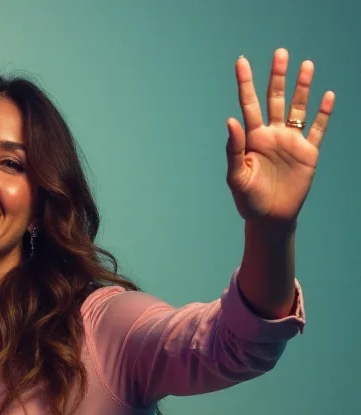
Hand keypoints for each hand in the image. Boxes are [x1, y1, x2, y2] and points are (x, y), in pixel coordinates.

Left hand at [227, 48, 335, 228]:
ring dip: (302, 88)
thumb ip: (233, 149)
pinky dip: (323, 113)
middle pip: (275, 98)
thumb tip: (230, 120)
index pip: (248, 104)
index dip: (245, 82)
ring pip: (298, 108)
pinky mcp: (308, 154)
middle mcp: (271, 134)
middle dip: (277, 76)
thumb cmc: (247, 199)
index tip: (241, 61)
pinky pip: (317, 130)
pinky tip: (327, 95)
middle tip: (280, 52)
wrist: (270, 218)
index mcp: (252, 138)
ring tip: (306, 65)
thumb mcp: (236, 176)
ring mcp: (291, 142)